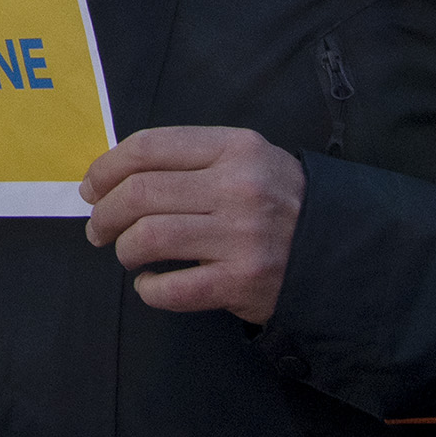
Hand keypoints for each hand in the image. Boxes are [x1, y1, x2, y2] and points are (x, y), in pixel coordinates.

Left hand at [80, 127, 305, 322]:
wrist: (344, 250)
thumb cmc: (279, 201)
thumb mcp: (247, 159)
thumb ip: (191, 159)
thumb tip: (115, 176)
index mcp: (235, 148)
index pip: (150, 146)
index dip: (107, 167)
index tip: (91, 187)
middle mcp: (239, 188)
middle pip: (141, 193)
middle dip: (105, 213)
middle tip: (98, 228)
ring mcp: (242, 237)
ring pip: (149, 237)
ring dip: (124, 249)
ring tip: (126, 254)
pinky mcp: (243, 283)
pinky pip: (172, 288)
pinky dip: (149, 289)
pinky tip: (151, 284)